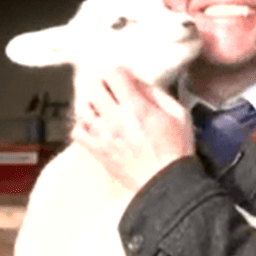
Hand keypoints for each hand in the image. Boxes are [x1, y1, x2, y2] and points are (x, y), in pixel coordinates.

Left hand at [71, 68, 195, 191]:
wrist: (165, 185)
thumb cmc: (176, 150)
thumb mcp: (178, 115)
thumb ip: (157, 94)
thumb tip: (138, 82)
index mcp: (136, 107)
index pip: (113, 74)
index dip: (116, 70)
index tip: (122, 75)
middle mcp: (114, 118)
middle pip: (92, 86)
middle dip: (99, 81)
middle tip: (108, 86)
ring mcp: (102, 135)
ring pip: (82, 108)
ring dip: (90, 102)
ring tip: (100, 105)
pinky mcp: (96, 151)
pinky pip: (77, 132)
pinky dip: (82, 125)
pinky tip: (94, 126)